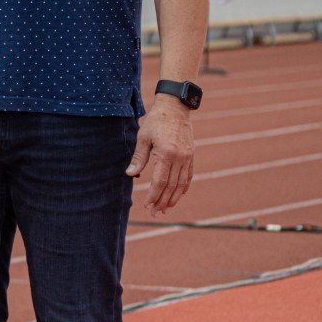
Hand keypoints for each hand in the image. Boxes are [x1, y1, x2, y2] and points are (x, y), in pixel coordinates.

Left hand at [127, 99, 193, 216]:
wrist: (175, 108)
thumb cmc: (156, 121)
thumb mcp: (143, 137)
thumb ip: (139, 157)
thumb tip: (130, 174)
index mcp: (166, 154)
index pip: (160, 181)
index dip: (154, 195)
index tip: (147, 205)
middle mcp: (179, 158)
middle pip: (171, 186)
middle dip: (163, 201)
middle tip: (155, 213)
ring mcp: (188, 158)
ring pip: (181, 184)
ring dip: (174, 198)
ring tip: (166, 209)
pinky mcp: (191, 156)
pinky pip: (189, 176)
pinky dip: (184, 187)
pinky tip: (178, 195)